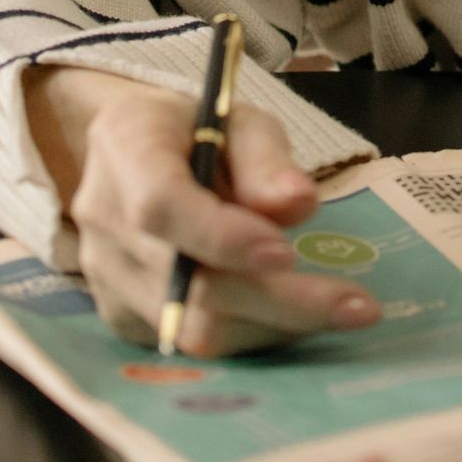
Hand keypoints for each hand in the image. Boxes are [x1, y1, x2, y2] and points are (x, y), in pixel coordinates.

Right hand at [23, 64, 380, 357]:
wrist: (127, 155)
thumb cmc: (192, 129)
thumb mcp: (235, 118)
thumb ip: (264, 158)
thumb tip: (300, 206)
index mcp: (125, 151)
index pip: (161, 206)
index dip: (221, 236)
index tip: (286, 252)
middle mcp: (104, 224)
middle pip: (187, 285)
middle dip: (279, 302)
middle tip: (357, 307)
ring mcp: (107, 280)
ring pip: (192, 326)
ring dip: (274, 326)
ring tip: (342, 311)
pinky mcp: (123, 319)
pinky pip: (189, 344)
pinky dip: (250, 334)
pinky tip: (297, 317)